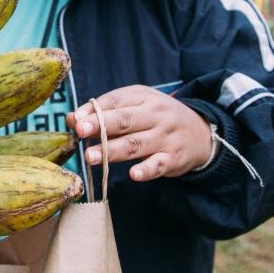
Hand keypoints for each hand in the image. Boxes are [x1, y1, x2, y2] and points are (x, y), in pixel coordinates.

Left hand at [67, 85, 212, 181]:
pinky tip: (133, 175)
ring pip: (136, 144)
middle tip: (80, 131)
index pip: (117, 100)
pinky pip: (158, 164)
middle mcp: (155, 115)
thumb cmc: (157, 119)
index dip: (95, 109)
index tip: (76, 120)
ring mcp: (165, 137)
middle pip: (125, 120)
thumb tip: (72, 119)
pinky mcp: (174, 158)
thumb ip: (105, 113)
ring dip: (112, 150)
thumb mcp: (135, 107)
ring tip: (90, 156)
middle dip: (101, 125)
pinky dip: (146, 169)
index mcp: (143, 97)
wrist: (201, 133)